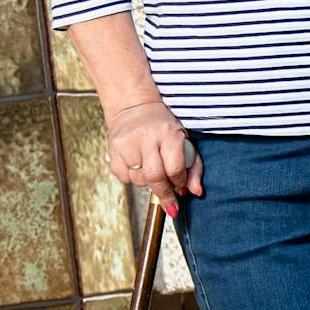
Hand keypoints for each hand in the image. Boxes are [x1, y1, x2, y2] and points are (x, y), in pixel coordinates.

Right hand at [106, 99, 202, 216]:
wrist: (134, 108)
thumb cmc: (163, 128)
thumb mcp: (184, 142)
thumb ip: (194, 168)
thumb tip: (196, 192)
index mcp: (168, 133)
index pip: (175, 168)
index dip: (179, 183)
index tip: (180, 188)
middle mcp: (146, 136)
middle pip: (155, 177)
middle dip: (164, 194)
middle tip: (170, 202)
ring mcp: (127, 143)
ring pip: (139, 180)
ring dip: (149, 184)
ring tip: (153, 173)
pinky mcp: (113, 149)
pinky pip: (124, 178)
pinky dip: (133, 179)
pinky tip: (138, 167)